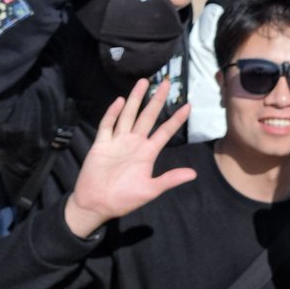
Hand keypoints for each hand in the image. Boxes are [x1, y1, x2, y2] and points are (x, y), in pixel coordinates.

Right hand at [64, 79, 195, 236]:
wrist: (96, 205)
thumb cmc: (123, 200)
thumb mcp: (150, 191)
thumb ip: (170, 180)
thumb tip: (194, 174)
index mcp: (147, 153)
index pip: (165, 131)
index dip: (176, 119)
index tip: (188, 105)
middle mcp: (134, 143)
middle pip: (147, 117)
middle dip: (156, 100)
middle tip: (166, 82)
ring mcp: (117, 142)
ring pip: (128, 115)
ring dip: (135, 99)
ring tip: (144, 82)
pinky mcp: (101, 145)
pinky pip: (107, 126)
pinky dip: (112, 113)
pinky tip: (119, 101)